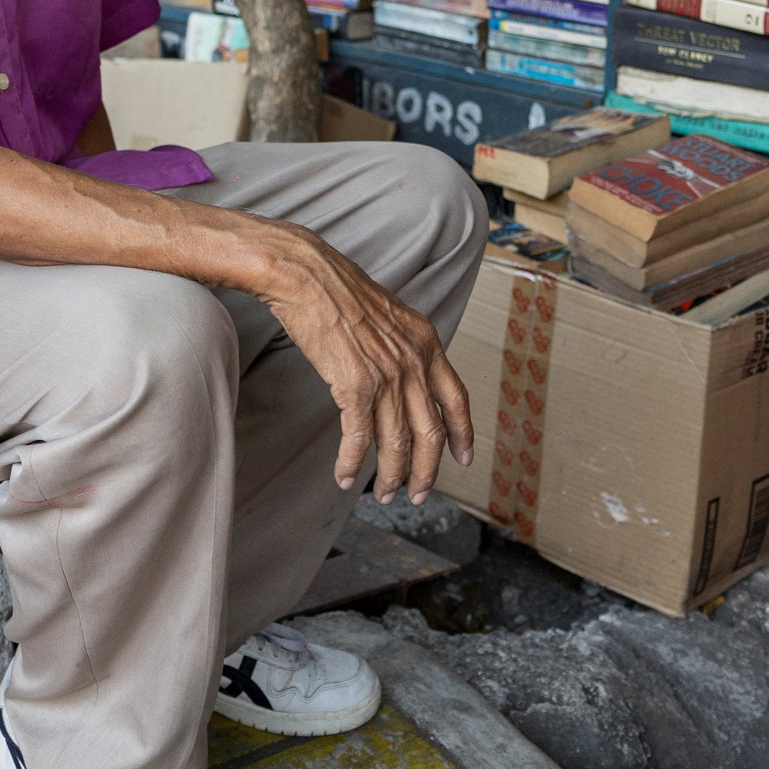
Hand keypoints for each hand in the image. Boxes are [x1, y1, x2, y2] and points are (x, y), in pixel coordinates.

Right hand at [238, 220, 473, 504]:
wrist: (306, 274)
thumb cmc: (336, 288)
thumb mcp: (387, 313)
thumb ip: (401, 345)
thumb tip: (400, 374)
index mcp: (426, 342)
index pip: (456, 399)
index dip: (462, 434)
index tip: (463, 458)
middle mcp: (413, 362)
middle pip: (430, 433)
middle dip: (426, 471)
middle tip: (417, 494)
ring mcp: (386, 375)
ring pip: (396, 442)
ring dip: (390, 475)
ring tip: (383, 494)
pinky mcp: (354, 385)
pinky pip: (358, 437)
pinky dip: (352, 463)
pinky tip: (344, 477)